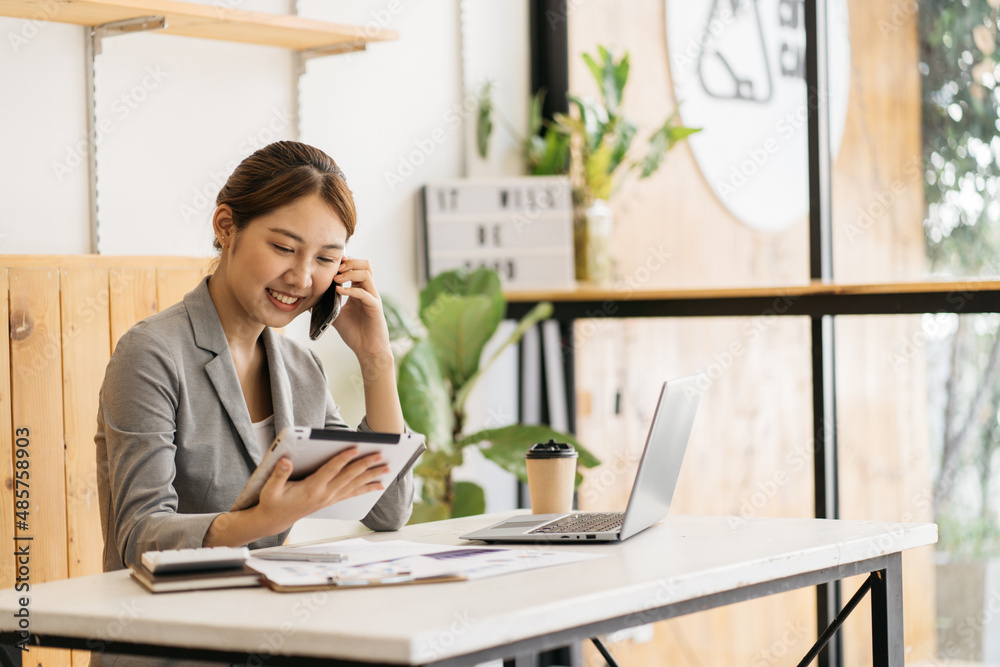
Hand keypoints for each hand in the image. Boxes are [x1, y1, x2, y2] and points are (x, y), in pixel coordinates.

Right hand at [254, 449, 389, 533]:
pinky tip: (378, 485)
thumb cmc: (272, 502)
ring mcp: (329, 498)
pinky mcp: (331, 500)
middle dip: (366, 465)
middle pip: (349, 477)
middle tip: (380, 455)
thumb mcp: (270, 488)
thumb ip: (279, 474)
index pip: (331, 470)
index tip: (355, 447)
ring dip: (371, 476)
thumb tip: (286, 460)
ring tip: (386, 469)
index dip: (343, 458)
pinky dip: (366, 488)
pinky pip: (352, 493)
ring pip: (355, 485)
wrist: (274, 520)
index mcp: (311, 489)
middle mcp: (324, 494)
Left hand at [330, 256, 392, 363]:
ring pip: (366, 274)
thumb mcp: (335, 315)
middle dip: (350, 262)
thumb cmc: (354, 333)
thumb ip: (326, 305)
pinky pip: (365, 293)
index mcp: (359, 291)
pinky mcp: (375, 307)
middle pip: (365, 265)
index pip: (356, 268)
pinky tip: (339, 291)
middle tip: (336, 268)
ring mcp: (373, 298)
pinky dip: (351, 290)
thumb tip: (308, 299)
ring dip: (350, 273)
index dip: (345, 262)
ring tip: (337, 278)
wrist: (367, 350)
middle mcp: (368, 291)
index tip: (331, 262)